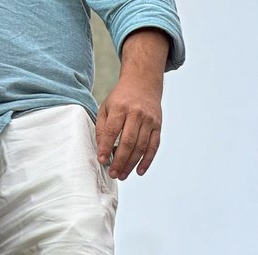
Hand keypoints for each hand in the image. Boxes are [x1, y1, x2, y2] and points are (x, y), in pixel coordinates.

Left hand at [95, 28, 168, 179]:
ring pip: (141, 146)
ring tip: (122, 175)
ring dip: (131, 164)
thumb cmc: (120, 98)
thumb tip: (101, 149)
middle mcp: (136, 114)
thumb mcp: (106, 106)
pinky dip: (147, 161)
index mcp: (120, 107)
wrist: (142, 84)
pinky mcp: (158, 126)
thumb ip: (102, 127)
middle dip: (120, 160)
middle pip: (128, 141)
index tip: (102, 160)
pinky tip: (139, 171)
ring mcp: (149, 120)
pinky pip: (153, 147)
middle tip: (113, 174)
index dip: (106, 146)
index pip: (112, 130)